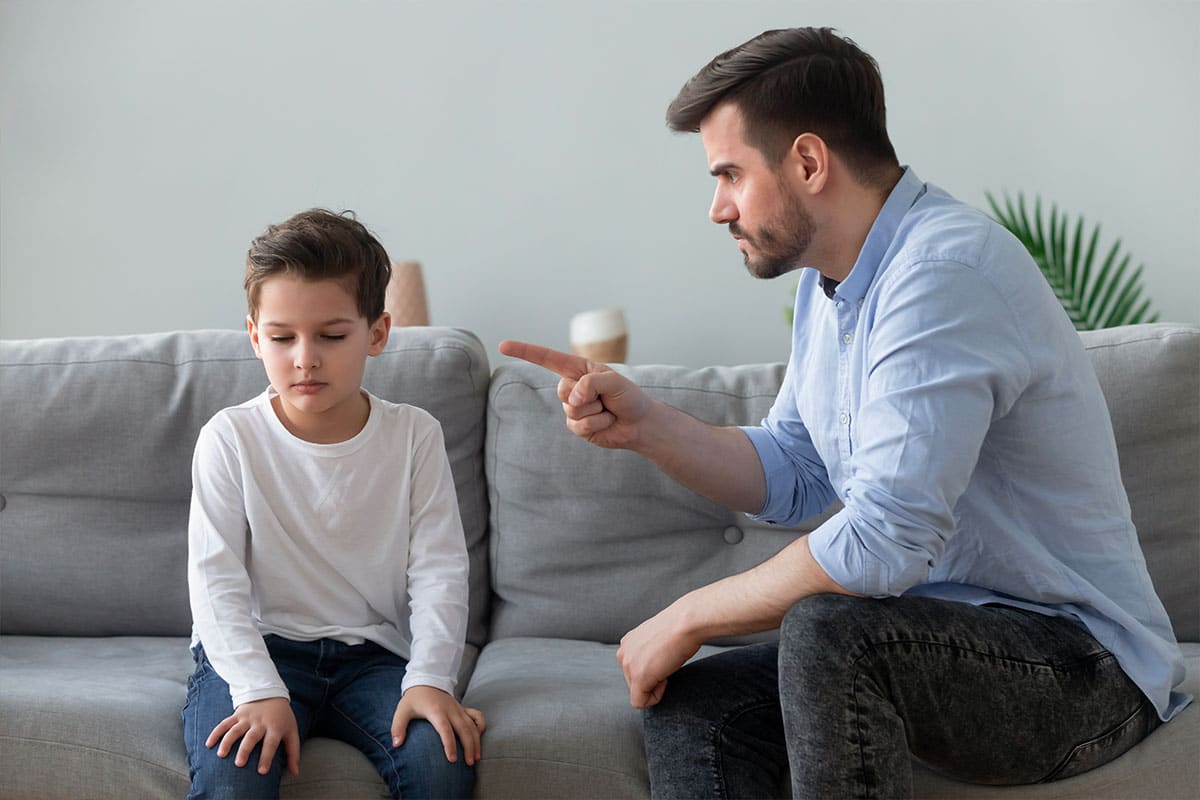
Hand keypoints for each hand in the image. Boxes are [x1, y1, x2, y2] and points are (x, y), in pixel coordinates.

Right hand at [206, 696, 299, 775]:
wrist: (271, 694)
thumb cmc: (282, 718)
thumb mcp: (292, 731)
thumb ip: (293, 752)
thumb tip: (295, 772)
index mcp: (275, 727)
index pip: (271, 743)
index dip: (267, 757)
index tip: (261, 771)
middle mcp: (260, 723)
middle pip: (251, 737)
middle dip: (245, 750)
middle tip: (239, 764)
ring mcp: (247, 718)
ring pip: (235, 730)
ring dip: (227, 741)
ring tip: (221, 755)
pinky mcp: (237, 715)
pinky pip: (225, 723)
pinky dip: (216, 733)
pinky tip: (209, 744)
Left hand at [392, 685, 486, 765]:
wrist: (426, 681)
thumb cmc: (414, 699)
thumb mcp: (402, 711)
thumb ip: (398, 727)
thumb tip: (396, 744)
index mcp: (436, 711)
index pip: (445, 729)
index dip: (449, 744)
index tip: (452, 760)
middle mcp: (450, 710)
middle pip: (464, 729)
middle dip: (468, 747)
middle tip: (469, 763)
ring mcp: (458, 709)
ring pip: (472, 725)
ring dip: (476, 741)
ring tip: (476, 758)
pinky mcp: (463, 708)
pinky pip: (477, 715)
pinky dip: (481, 725)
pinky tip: (479, 738)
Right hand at [498, 340, 650, 449]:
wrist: (639, 424)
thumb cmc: (628, 397)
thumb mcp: (615, 382)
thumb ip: (593, 382)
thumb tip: (573, 397)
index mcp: (579, 369)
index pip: (547, 359)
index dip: (525, 351)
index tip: (502, 346)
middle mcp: (573, 387)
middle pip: (563, 390)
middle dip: (588, 395)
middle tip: (606, 398)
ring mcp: (572, 407)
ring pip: (572, 409)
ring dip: (596, 411)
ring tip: (608, 410)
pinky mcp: (576, 426)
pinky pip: (579, 426)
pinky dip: (597, 424)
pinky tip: (606, 422)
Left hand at [615, 601, 703, 708]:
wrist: (687, 623)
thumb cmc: (680, 627)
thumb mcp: (658, 639)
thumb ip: (649, 651)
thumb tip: (656, 665)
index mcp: (628, 642)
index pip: (634, 669)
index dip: (653, 670)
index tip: (665, 659)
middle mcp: (623, 653)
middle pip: (633, 683)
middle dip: (652, 680)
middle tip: (668, 664)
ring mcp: (629, 665)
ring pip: (637, 693)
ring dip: (655, 686)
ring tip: (667, 667)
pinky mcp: (638, 678)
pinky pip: (640, 702)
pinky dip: (655, 698)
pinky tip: (666, 679)